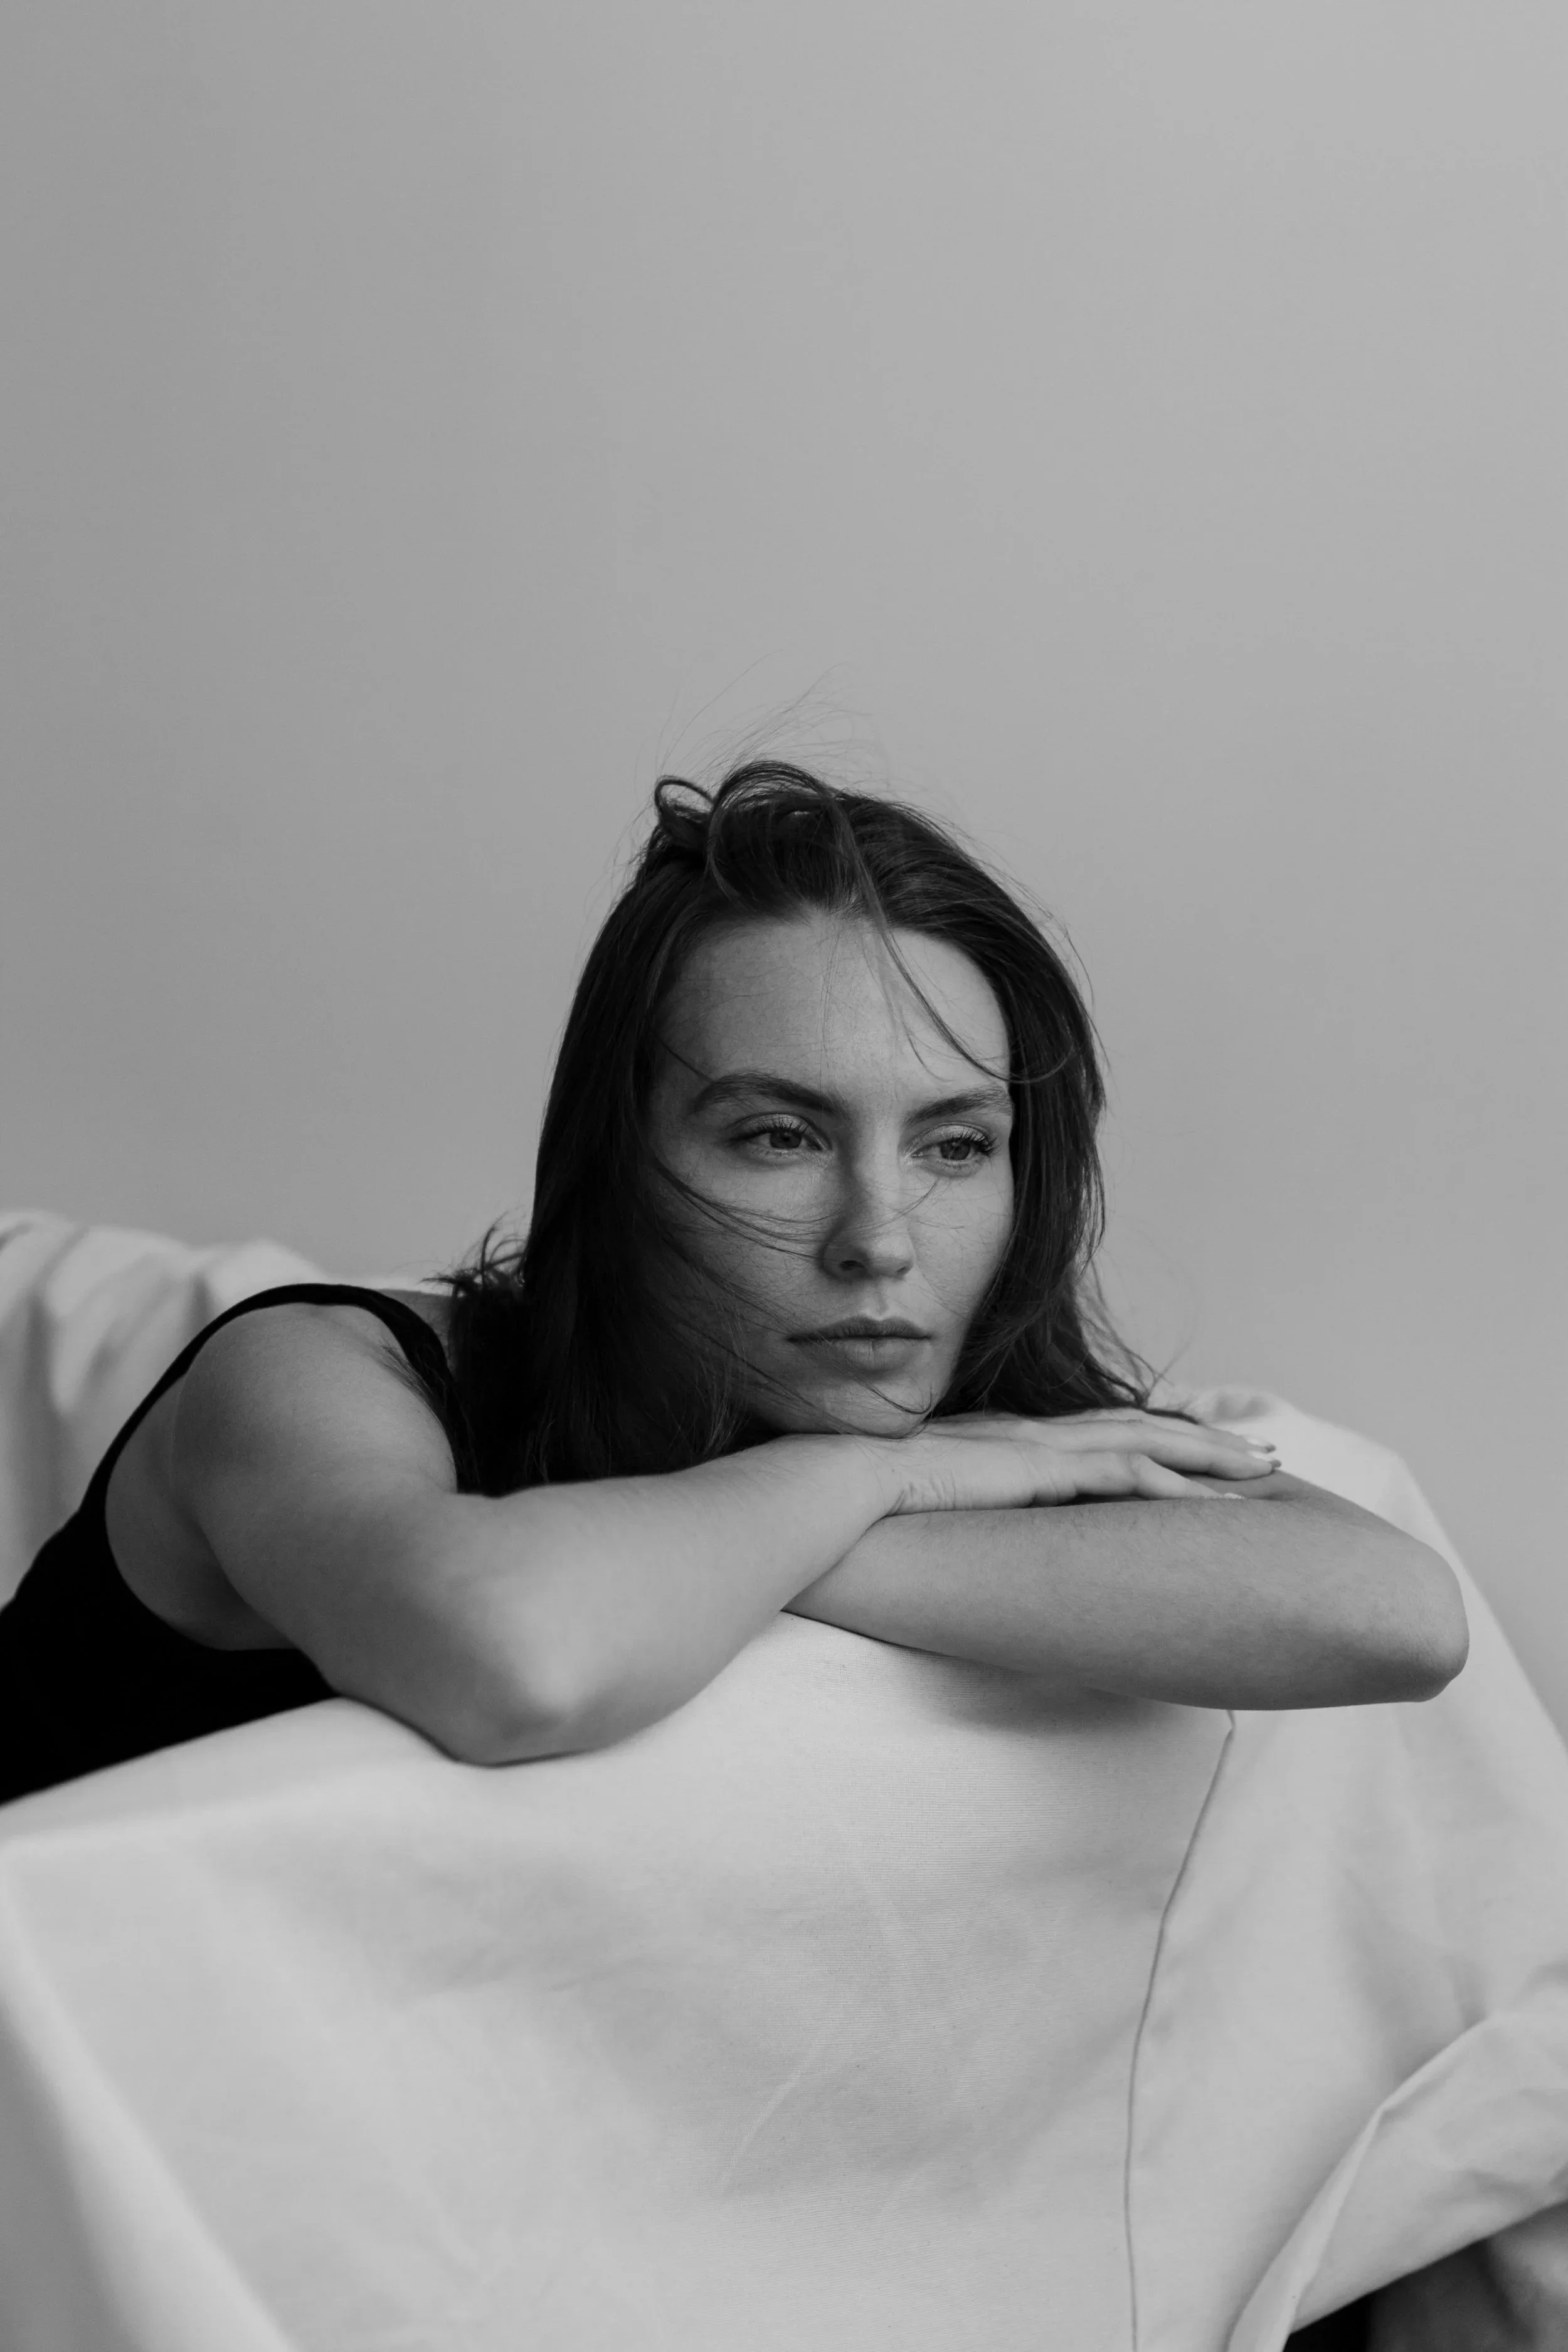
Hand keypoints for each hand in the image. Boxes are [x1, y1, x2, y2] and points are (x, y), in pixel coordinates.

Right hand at [864, 1407, 1278, 1516]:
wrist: (834, 1486)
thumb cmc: (861, 1504)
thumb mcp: (920, 1505)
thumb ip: (950, 1514)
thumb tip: (956, 1545)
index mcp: (1006, 1439)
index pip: (1098, 1432)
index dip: (1153, 1437)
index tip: (1197, 1448)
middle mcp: (1032, 1433)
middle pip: (1141, 1426)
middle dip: (1205, 1439)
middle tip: (1261, 1454)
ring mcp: (1041, 1446)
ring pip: (1151, 1442)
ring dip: (1212, 1458)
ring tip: (1265, 1472)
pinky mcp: (1042, 1469)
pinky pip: (1130, 1476)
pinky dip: (1180, 1489)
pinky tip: (1220, 1510)